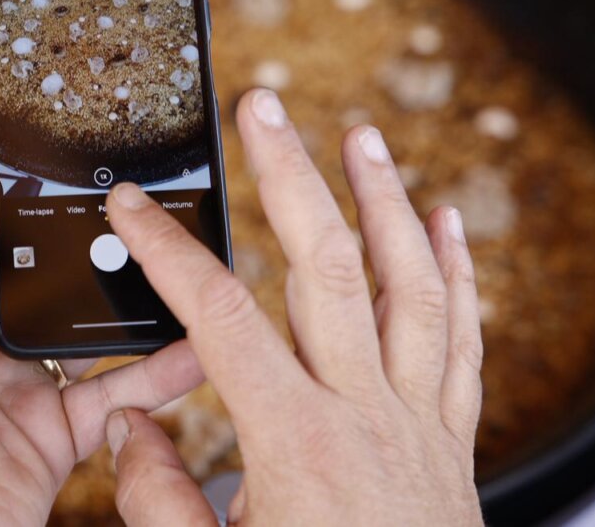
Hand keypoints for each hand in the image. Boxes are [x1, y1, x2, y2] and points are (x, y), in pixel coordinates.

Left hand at [0, 154, 204, 526]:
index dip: (12, 198)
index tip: (62, 158)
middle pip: (41, 282)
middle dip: (87, 249)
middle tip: (145, 207)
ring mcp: (14, 392)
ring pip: (85, 336)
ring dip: (130, 309)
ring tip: (183, 267)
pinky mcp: (51, 440)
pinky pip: (113, 398)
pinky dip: (155, 377)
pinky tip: (194, 350)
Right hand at [104, 89, 483, 525]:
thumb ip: (158, 500)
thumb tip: (130, 428)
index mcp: (294, 446)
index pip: (219, 317)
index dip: (167, 252)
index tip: (131, 208)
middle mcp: (364, 416)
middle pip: (324, 267)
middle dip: (289, 176)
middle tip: (263, 108)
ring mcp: (419, 423)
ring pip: (408, 286)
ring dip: (385, 202)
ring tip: (360, 136)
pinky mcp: (453, 441)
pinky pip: (464, 341)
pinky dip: (459, 275)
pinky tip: (445, 223)